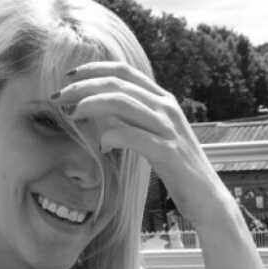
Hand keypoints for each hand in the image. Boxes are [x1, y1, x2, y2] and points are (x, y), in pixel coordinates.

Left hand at [52, 62, 228, 225]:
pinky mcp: (168, 152)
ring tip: (72, 115)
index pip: (123, 71)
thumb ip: (135, 123)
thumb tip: (101, 116)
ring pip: (121, 102)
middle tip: (58, 97)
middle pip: (117, 83)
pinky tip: (101, 146)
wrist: (209, 199)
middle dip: (82, 87)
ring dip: (90, 105)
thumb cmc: (180, 172)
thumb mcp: (157, 139)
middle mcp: (167, 108)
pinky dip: (111, 137)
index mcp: (163, 100)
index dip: (92, 70)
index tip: (68, 78)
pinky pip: (132, 135)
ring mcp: (168, 128)